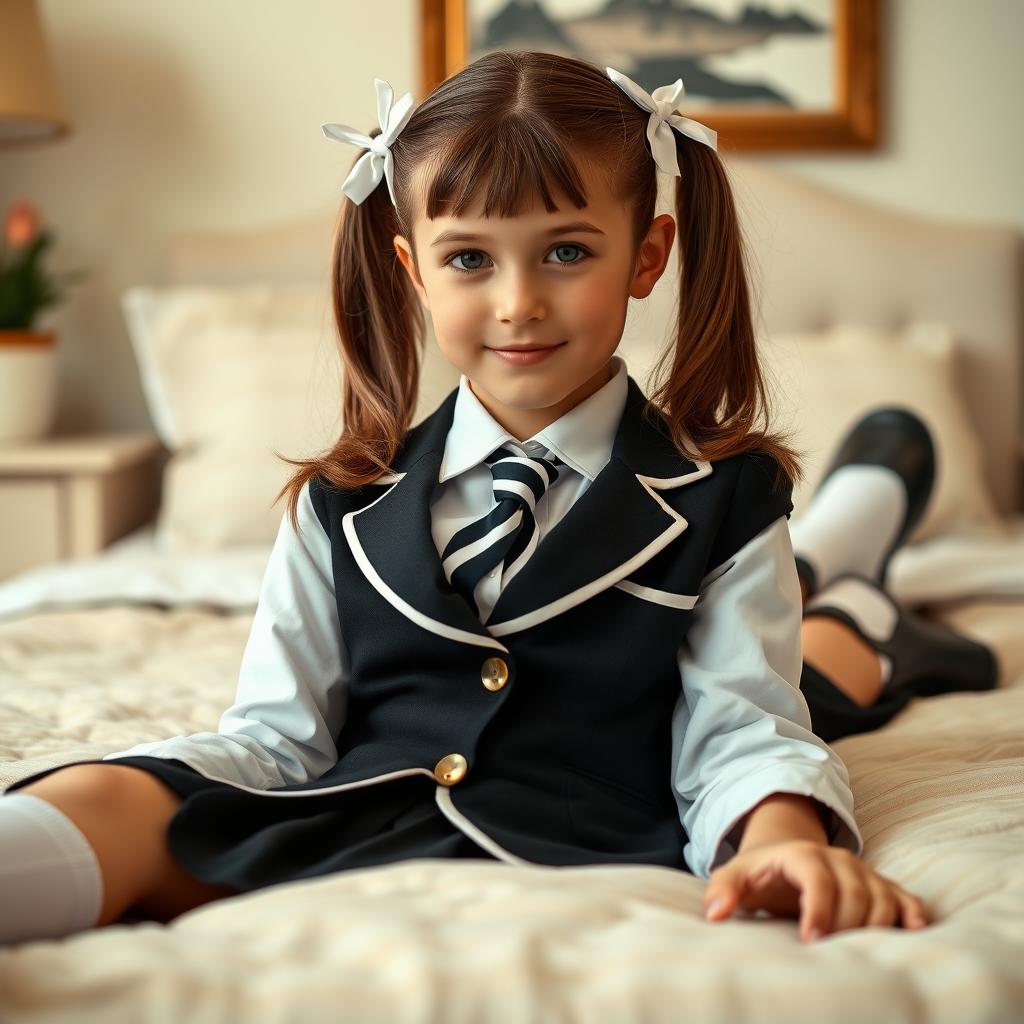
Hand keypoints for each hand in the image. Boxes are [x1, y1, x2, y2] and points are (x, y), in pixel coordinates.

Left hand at [702, 839, 931, 942]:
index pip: (817, 879)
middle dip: (846, 925)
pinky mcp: (881, 885)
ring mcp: (862, 870)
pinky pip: (904, 897)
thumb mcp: (735, 876)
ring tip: (860, 953)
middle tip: (832, 954)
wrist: (785, 857)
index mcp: (802, 854)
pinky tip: (916, 932)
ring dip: (876, 926)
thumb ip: (722, 890)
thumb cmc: (759, 875)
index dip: (818, 909)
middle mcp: (837, 858)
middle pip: (855, 891)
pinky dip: (912, 913)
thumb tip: (715, 914)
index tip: (811, 940)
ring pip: (882, 897)